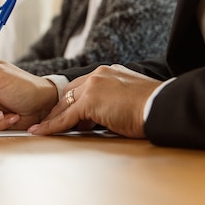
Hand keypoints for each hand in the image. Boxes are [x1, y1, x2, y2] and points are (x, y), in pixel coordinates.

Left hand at [29, 65, 161, 137]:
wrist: (163, 107)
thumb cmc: (154, 108)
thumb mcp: (131, 99)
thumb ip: (114, 102)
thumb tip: (106, 117)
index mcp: (109, 72)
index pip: (83, 86)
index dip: (72, 101)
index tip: (65, 112)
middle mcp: (99, 74)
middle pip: (70, 93)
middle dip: (58, 108)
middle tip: (48, 121)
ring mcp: (93, 86)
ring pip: (65, 104)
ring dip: (53, 117)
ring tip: (40, 128)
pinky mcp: (90, 101)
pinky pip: (66, 117)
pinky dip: (52, 126)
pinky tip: (41, 132)